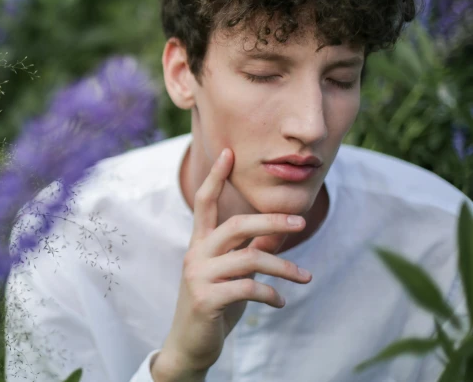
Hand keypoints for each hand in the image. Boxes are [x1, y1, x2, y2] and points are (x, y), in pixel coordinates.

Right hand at [152, 148, 312, 379]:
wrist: (190, 344)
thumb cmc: (214, 304)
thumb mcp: (230, 274)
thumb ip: (246, 252)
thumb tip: (276, 231)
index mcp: (199, 244)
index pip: (204, 203)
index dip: (216, 177)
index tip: (228, 151)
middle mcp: (195, 254)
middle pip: (235, 224)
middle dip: (270, 220)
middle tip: (301, 221)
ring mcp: (198, 276)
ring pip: (249, 258)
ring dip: (283, 267)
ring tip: (305, 277)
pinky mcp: (205, 299)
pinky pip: (248, 288)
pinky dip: (270, 294)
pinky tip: (280, 302)